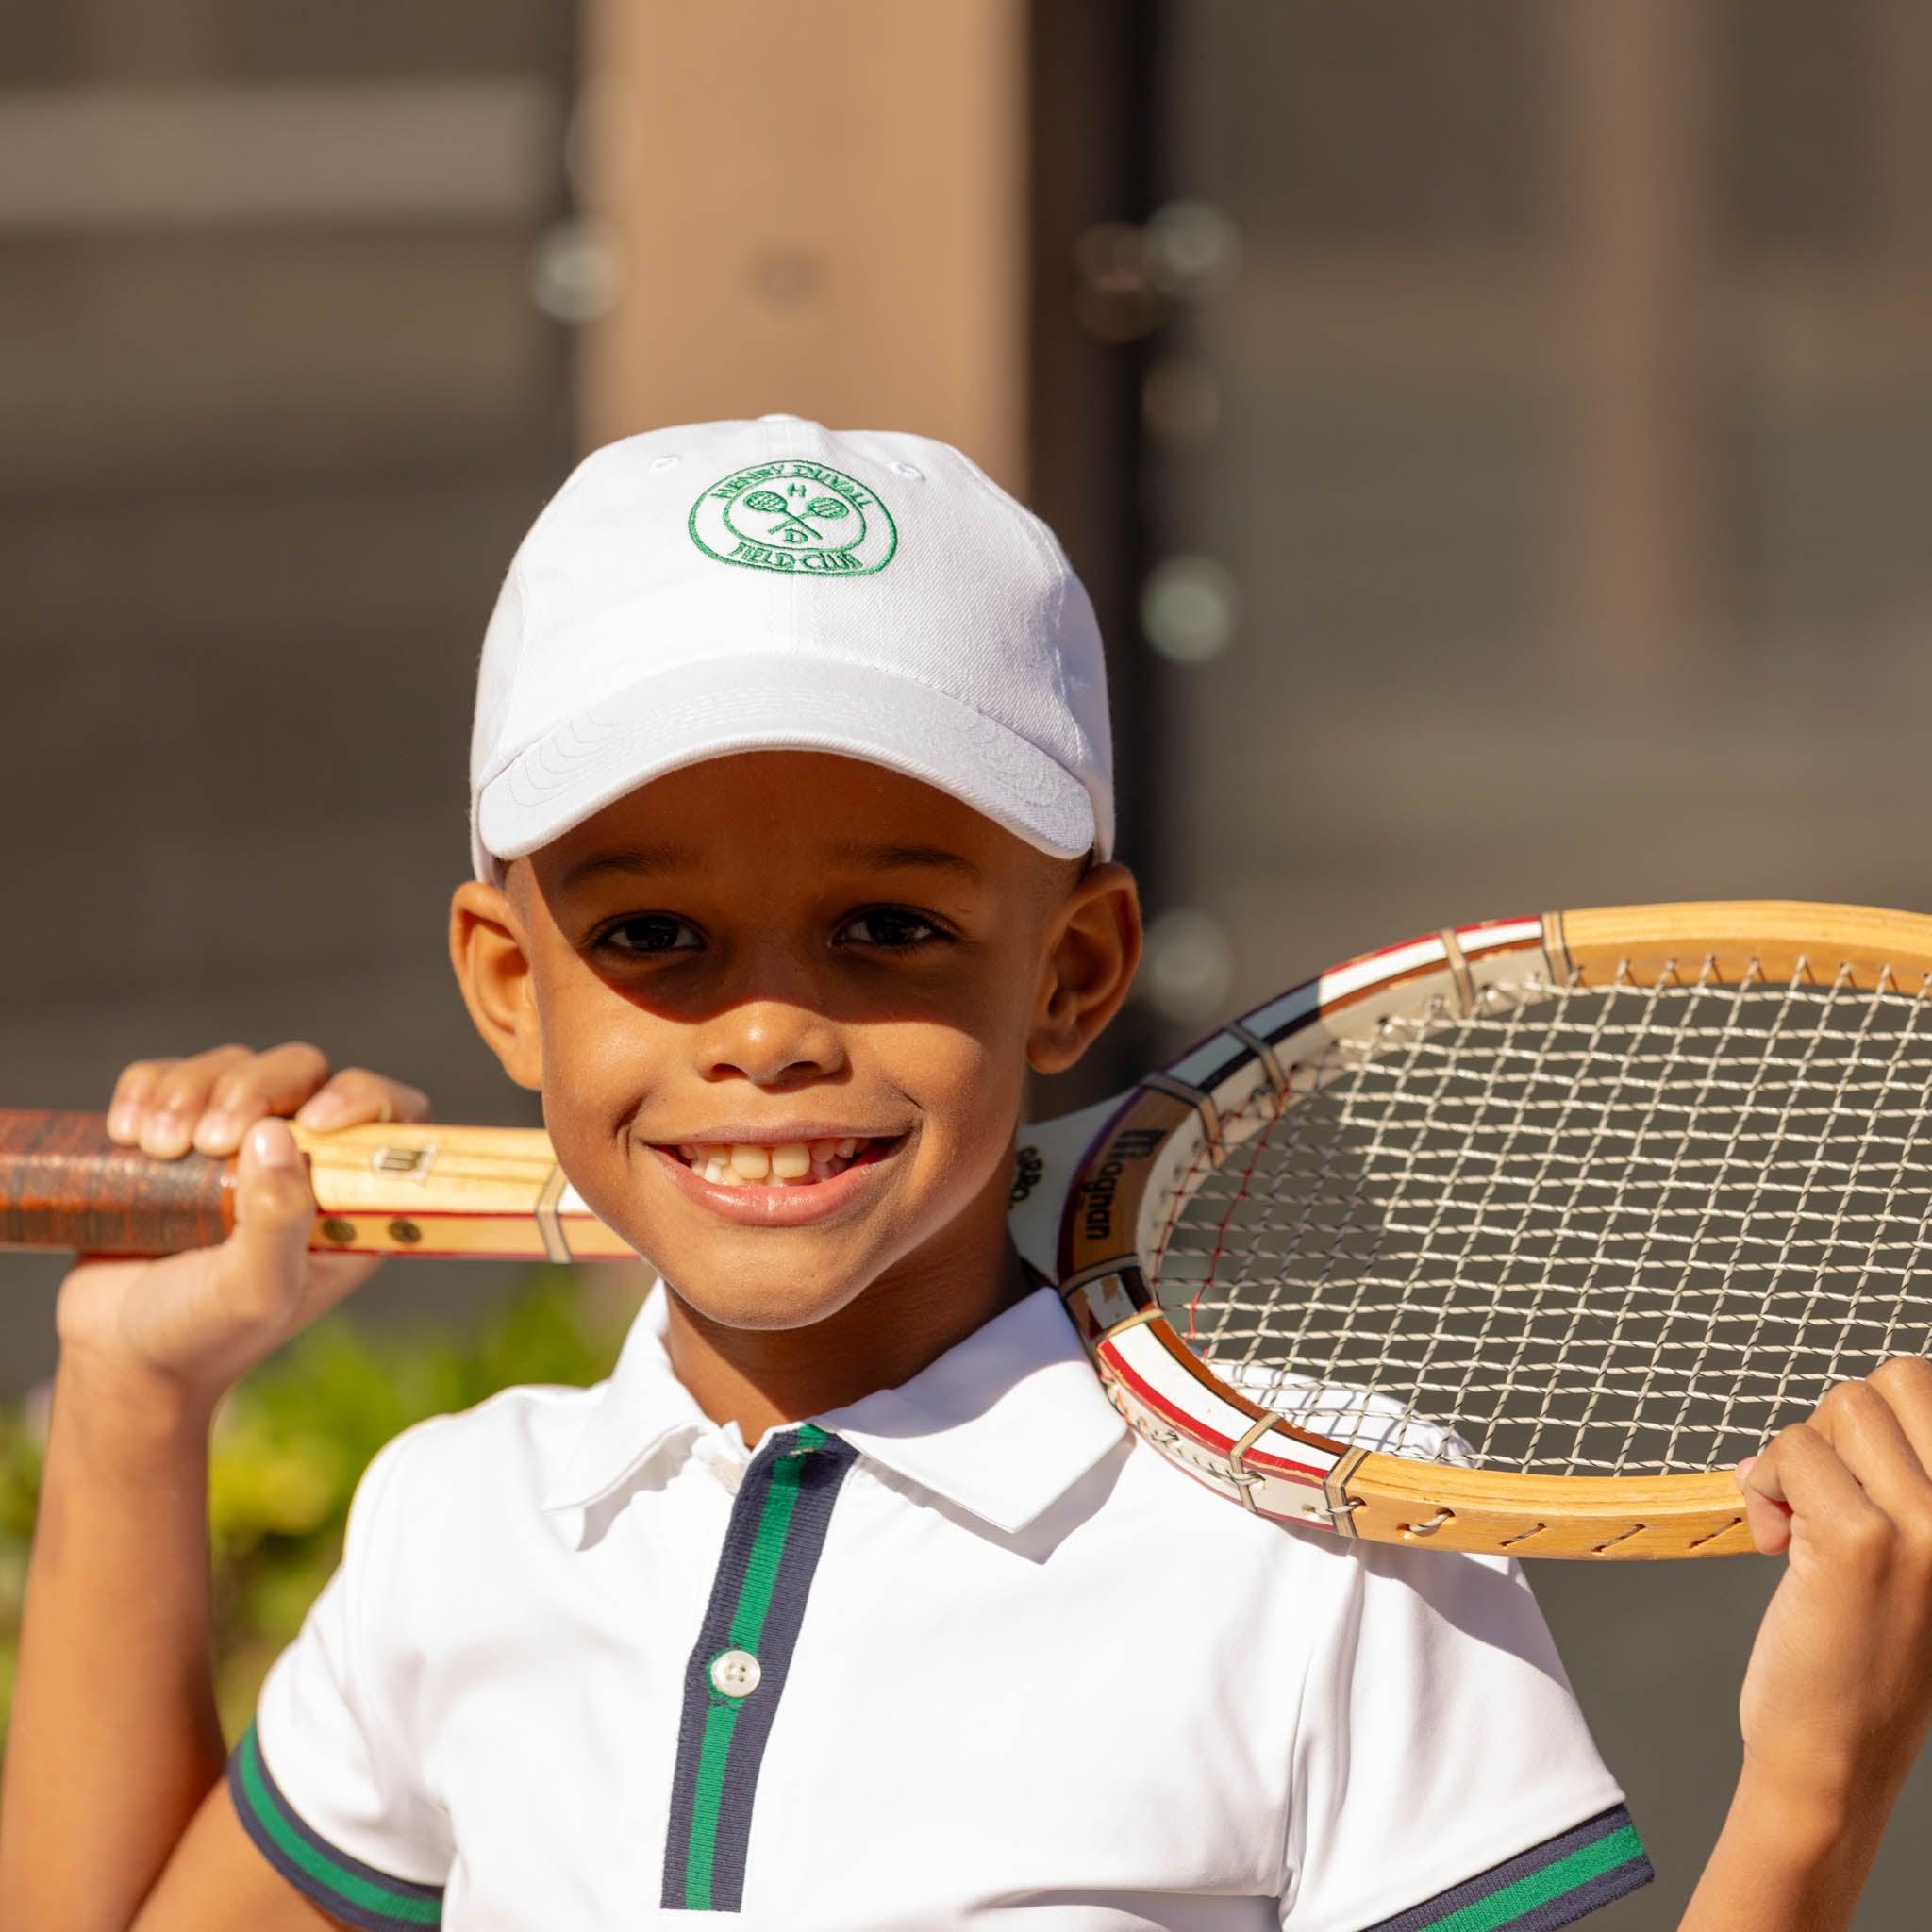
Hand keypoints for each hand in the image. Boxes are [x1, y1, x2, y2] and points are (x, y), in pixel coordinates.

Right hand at [54, 1044, 429, 1409]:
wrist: (120, 1352)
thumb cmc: (204, 1333)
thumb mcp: (254, 1292)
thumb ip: (278, 1221)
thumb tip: (281, 1134)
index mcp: (350, 1197)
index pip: (393, 1116)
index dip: (365, 1099)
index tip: (315, 1120)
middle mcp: (303, 1159)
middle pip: (303, 1070)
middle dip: (251, 1090)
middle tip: (206, 1143)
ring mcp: (239, 1140)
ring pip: (234, 1064)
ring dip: (188, 1093)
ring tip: (154, 1149)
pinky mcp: (177, 1131)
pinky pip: (170, 1074)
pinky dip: (146, 1088)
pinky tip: (126, 1131)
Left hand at [1734, 1359, 1931, 1813]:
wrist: (1838, 1750)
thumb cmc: (1865, 1646)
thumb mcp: (1912, 1549)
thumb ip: (1896, 1475)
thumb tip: (1840, 1403)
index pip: (1929, 1383)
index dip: (1874, 1418)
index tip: (1856, 1479)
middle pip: (1890, 1380)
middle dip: (1836, 1426)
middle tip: (1823, 1495)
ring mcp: (1930, 1525)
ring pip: (1839, 1407)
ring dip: (1795, 1457)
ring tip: (1799, 1524)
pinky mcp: (1863, 1541)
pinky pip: (1794, 1451)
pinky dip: (1764, 1485)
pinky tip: (1776, 1545)